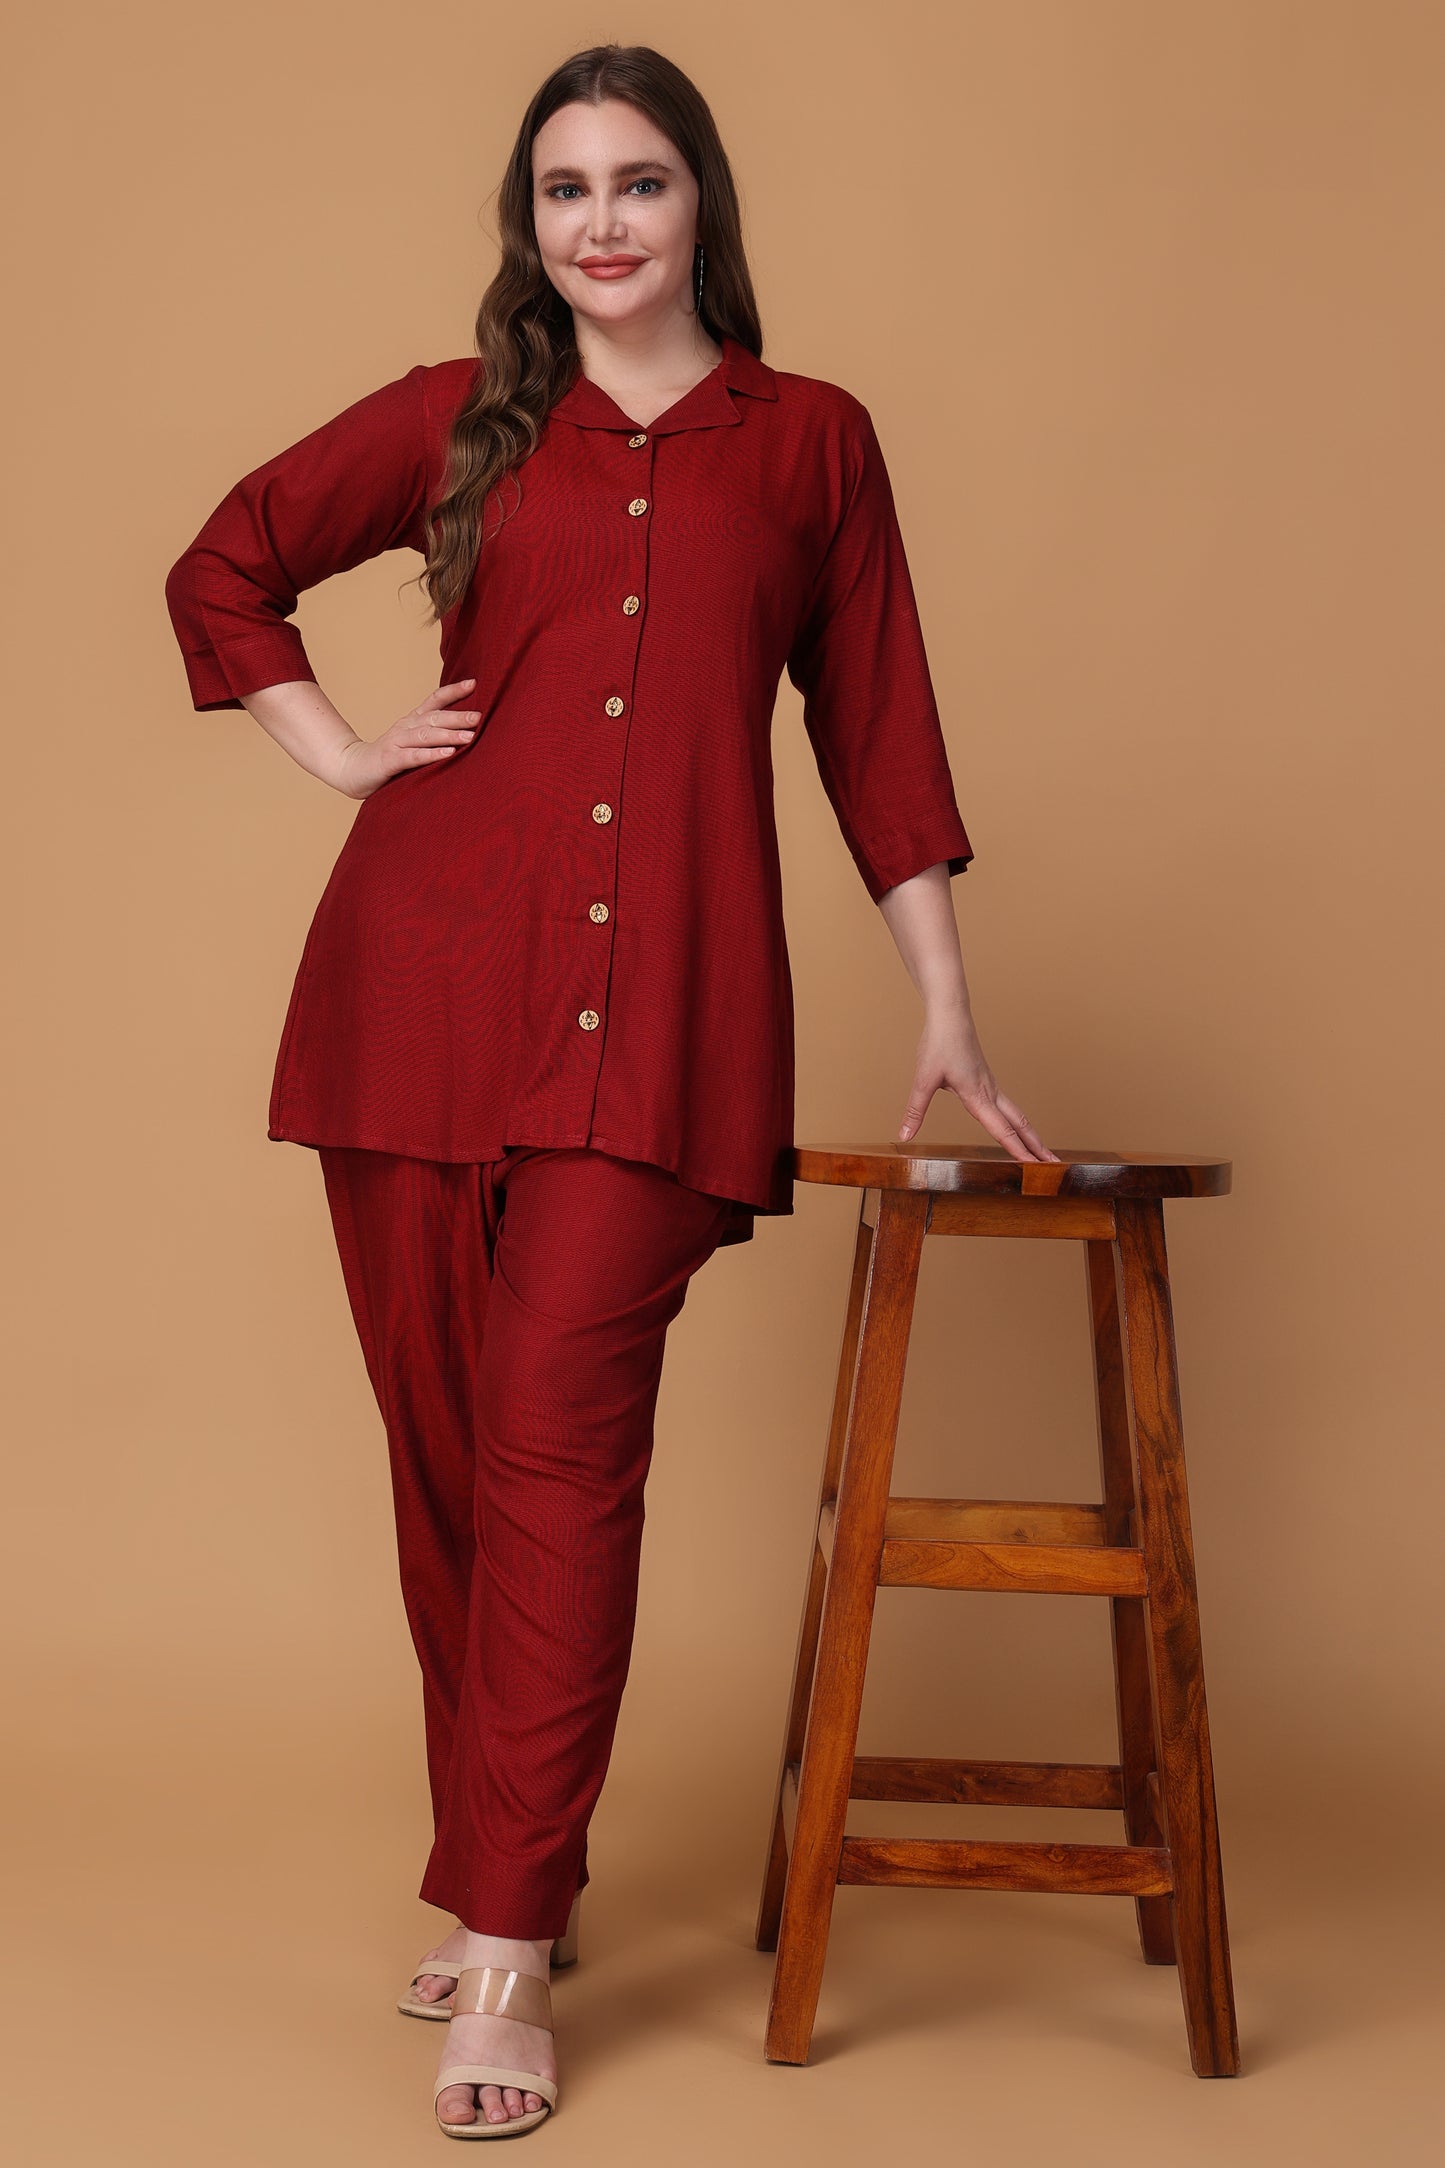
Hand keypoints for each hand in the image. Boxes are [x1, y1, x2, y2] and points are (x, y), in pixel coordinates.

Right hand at [331, 679, 481, 799]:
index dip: (453, 691)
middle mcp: (406, 726)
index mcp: (413, 720)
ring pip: (426, 735)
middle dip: (458, 716)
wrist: (353, 768)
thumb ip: (433, 735)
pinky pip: (413, 756)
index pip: (434, 700)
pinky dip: (431, 754)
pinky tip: (448, 754)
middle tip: (480, 717)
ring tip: (470, 736)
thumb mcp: (413, 741)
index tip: (474, 683)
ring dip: (449, 735)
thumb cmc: (390, 757)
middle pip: (435, 717)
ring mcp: (396, 742)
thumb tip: (465, 730)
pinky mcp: (390, 760)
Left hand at [897, 1000, 1060, 1162]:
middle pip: (1020, 1124)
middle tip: (1054, 1164)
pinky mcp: (987, 1081)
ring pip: (1018, 1115)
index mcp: (978, 1095)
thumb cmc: (939, 1044)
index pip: (1002, 1129)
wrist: (951, 1015)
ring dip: (1032, 1135)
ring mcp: (991, 1086)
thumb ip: (915, 1110)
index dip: (1017, 1150)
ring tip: (1042, 1152)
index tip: (1033, 1166)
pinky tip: (1018, 1128)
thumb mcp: (923, 1079)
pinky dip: (1020, 1122)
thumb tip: (904, 1135)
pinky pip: (1009, 1107)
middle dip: (1037, 1146)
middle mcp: (990, 1092)